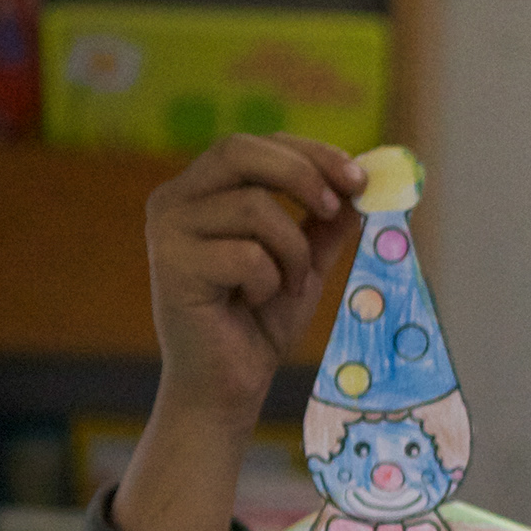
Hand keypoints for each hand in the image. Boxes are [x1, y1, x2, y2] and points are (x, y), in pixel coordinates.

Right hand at [144, 137, 362, 429]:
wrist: (226, 386)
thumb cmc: (259, 323)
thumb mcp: (303, 262)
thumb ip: (324, 223)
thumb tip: (363, 185)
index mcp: (202, 190)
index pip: (255, 144)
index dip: (310, 152)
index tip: (359, 177)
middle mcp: (175, 200)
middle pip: (240, 150)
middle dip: (303, 175)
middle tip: (337, 208)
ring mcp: (167, 229)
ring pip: (254, 207)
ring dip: (292, 250)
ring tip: (287, 285)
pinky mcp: (171, 264)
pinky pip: (247, 254)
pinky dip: (269, 281)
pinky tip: (251, 304)